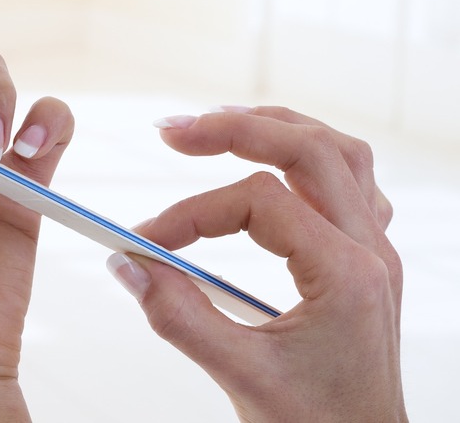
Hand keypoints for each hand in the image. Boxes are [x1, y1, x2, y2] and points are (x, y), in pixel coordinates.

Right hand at [107, 107, 405, 421]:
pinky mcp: (363, 260)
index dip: (190, 215)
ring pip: (338, 154)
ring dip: (278, 130)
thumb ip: (177, 317)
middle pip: (308, 148)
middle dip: (234, 130)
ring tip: (220, 124)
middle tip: (172, 131)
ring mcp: (373, 251)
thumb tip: (127, 266)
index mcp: (346, 274)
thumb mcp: (241, 376)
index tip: (144, 243)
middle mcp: (369, 251)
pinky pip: (349, 182)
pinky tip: (275, 167)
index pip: (258, 203)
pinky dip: (307, 159)